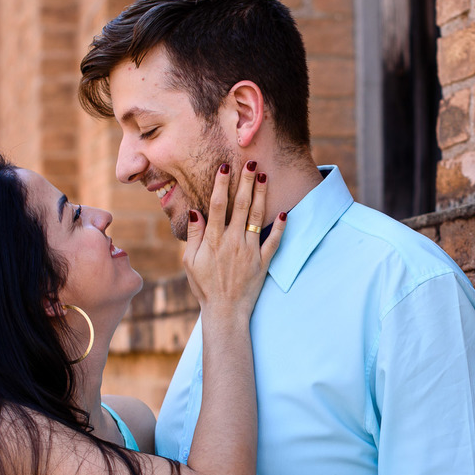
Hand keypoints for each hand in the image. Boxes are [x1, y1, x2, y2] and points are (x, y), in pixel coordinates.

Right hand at [182, 161, 283, 317]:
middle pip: (241, 205)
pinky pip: (273, 241)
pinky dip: (279, 227)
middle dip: (247, 182)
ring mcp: (250, 251)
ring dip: (262, 195)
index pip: (218, 205)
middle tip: (252, 162)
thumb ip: (194, 235)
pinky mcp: (263, 262)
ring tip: (265, 177)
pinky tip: (285, 212)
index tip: (225, 167)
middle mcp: (233, 242)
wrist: (225, 311)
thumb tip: (196, 211)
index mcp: (213, 240)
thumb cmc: (204, 286)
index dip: (222, 184)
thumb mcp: (190, 261)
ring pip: (258, 218)